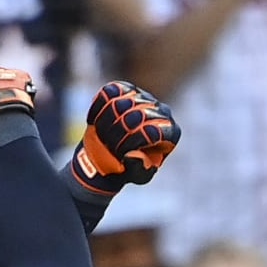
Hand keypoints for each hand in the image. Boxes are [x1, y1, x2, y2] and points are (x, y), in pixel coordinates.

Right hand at [69, 81, 180, 196]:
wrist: (113, 154)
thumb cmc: (130, 167)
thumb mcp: (138, 176)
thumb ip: (139, 170)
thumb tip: (132, 155)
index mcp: (171, 132)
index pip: (153, 130)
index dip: (132, 142)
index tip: (120, 153)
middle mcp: (161, 111)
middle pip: (135, 116)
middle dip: (117, 134)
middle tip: (110, 146)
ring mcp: (144, 97)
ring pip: (119, 103)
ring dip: (106, 123)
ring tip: (103, 135)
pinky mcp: (126, 89)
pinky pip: (109, 92)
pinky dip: (98, 107)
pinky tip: (95, 120)